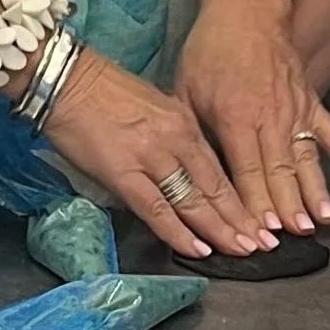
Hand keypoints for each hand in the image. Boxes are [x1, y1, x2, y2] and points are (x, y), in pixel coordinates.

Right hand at [38, 41, 261, 260]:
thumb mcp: (154, 107)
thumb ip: (173, 137)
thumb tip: (184, 169)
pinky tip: (197, 249)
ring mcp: (151, 157)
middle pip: (215, 187)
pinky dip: (178, 232)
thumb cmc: (102, 92)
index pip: (221, 169)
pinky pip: (157, 209)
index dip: (242, 198)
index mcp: (184, 123)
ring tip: (241, 250)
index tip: (259, 218)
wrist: (66, 79)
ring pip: (193, 201)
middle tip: (263, 242)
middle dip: (241, 219)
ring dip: (219, 230)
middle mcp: (175, 140)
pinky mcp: (124, 173)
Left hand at [174, 0, 329, 236]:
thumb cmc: (211, 49)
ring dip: (316, 192)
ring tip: (323, 221)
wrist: (245, 9)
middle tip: (296, 239)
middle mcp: (269, 117)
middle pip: (280, 173)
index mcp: (235, 117)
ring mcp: (295, 110)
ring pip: (307, 160)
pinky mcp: (310, 102)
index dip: (255, 207)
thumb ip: (191, 133)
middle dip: (288, 210)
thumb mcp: (185, 90)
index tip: (263, 234)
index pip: (246, 173)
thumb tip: (187, 173)